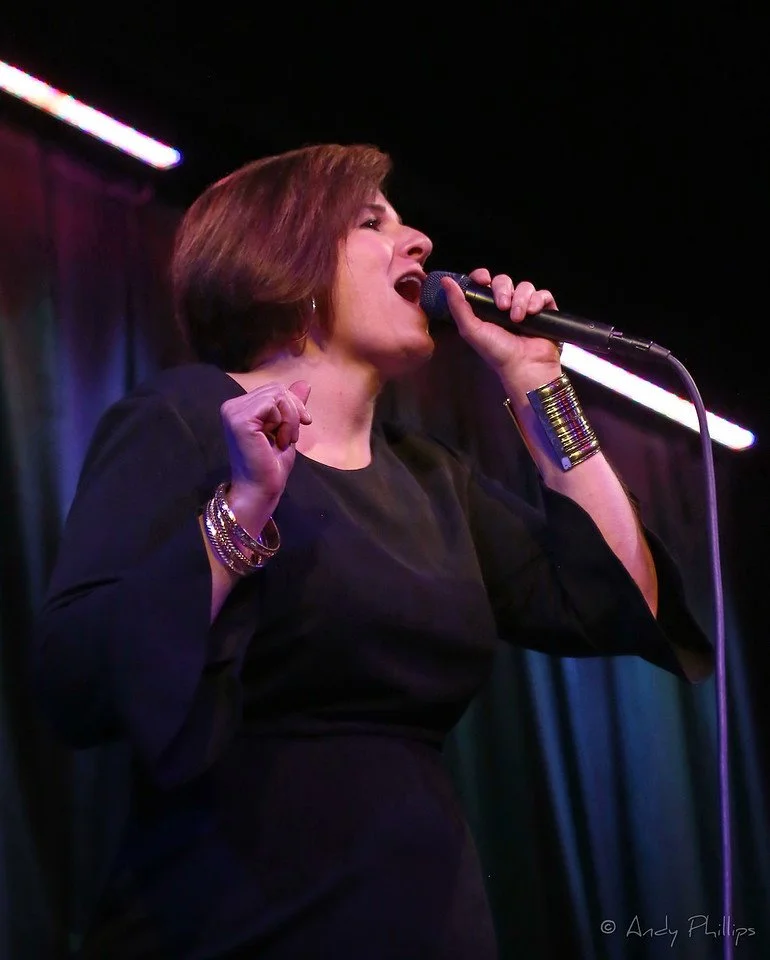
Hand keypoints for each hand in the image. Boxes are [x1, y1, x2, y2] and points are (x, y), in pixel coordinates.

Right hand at [220, 380, 311, 531]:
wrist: (261, 489)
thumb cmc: (271, 465)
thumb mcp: (287, 428)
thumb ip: (291, 405)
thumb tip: (305, 382)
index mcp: (239, 408)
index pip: (273, 390)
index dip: (293, 406)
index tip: (300, 427)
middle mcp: (231, 406)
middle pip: (276, 389)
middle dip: (293, 412)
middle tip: (292, 437)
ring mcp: (233, 411)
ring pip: (277, 394)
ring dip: (290, 419)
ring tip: (284, 440)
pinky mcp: (240, 419)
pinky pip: (274, 403)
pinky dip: (285, 421)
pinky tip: (280, 440)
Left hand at [441, 268, 561, 389]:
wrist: (524, 366)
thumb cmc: (497, 353)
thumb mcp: (471, 330)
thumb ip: (457, 306)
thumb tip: (445, 282)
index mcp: (486, 309)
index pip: (483, 282)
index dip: (482, 276)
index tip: (483, 280)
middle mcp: (506, 306)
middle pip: (504, 281)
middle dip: (503, 290)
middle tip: (503, 307)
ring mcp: (525, 308)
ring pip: (525, 286)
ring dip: (521, 299)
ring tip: (518, 318)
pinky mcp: (543, 311)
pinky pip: (542, 294)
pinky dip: (537, 300)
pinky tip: (532, 313)